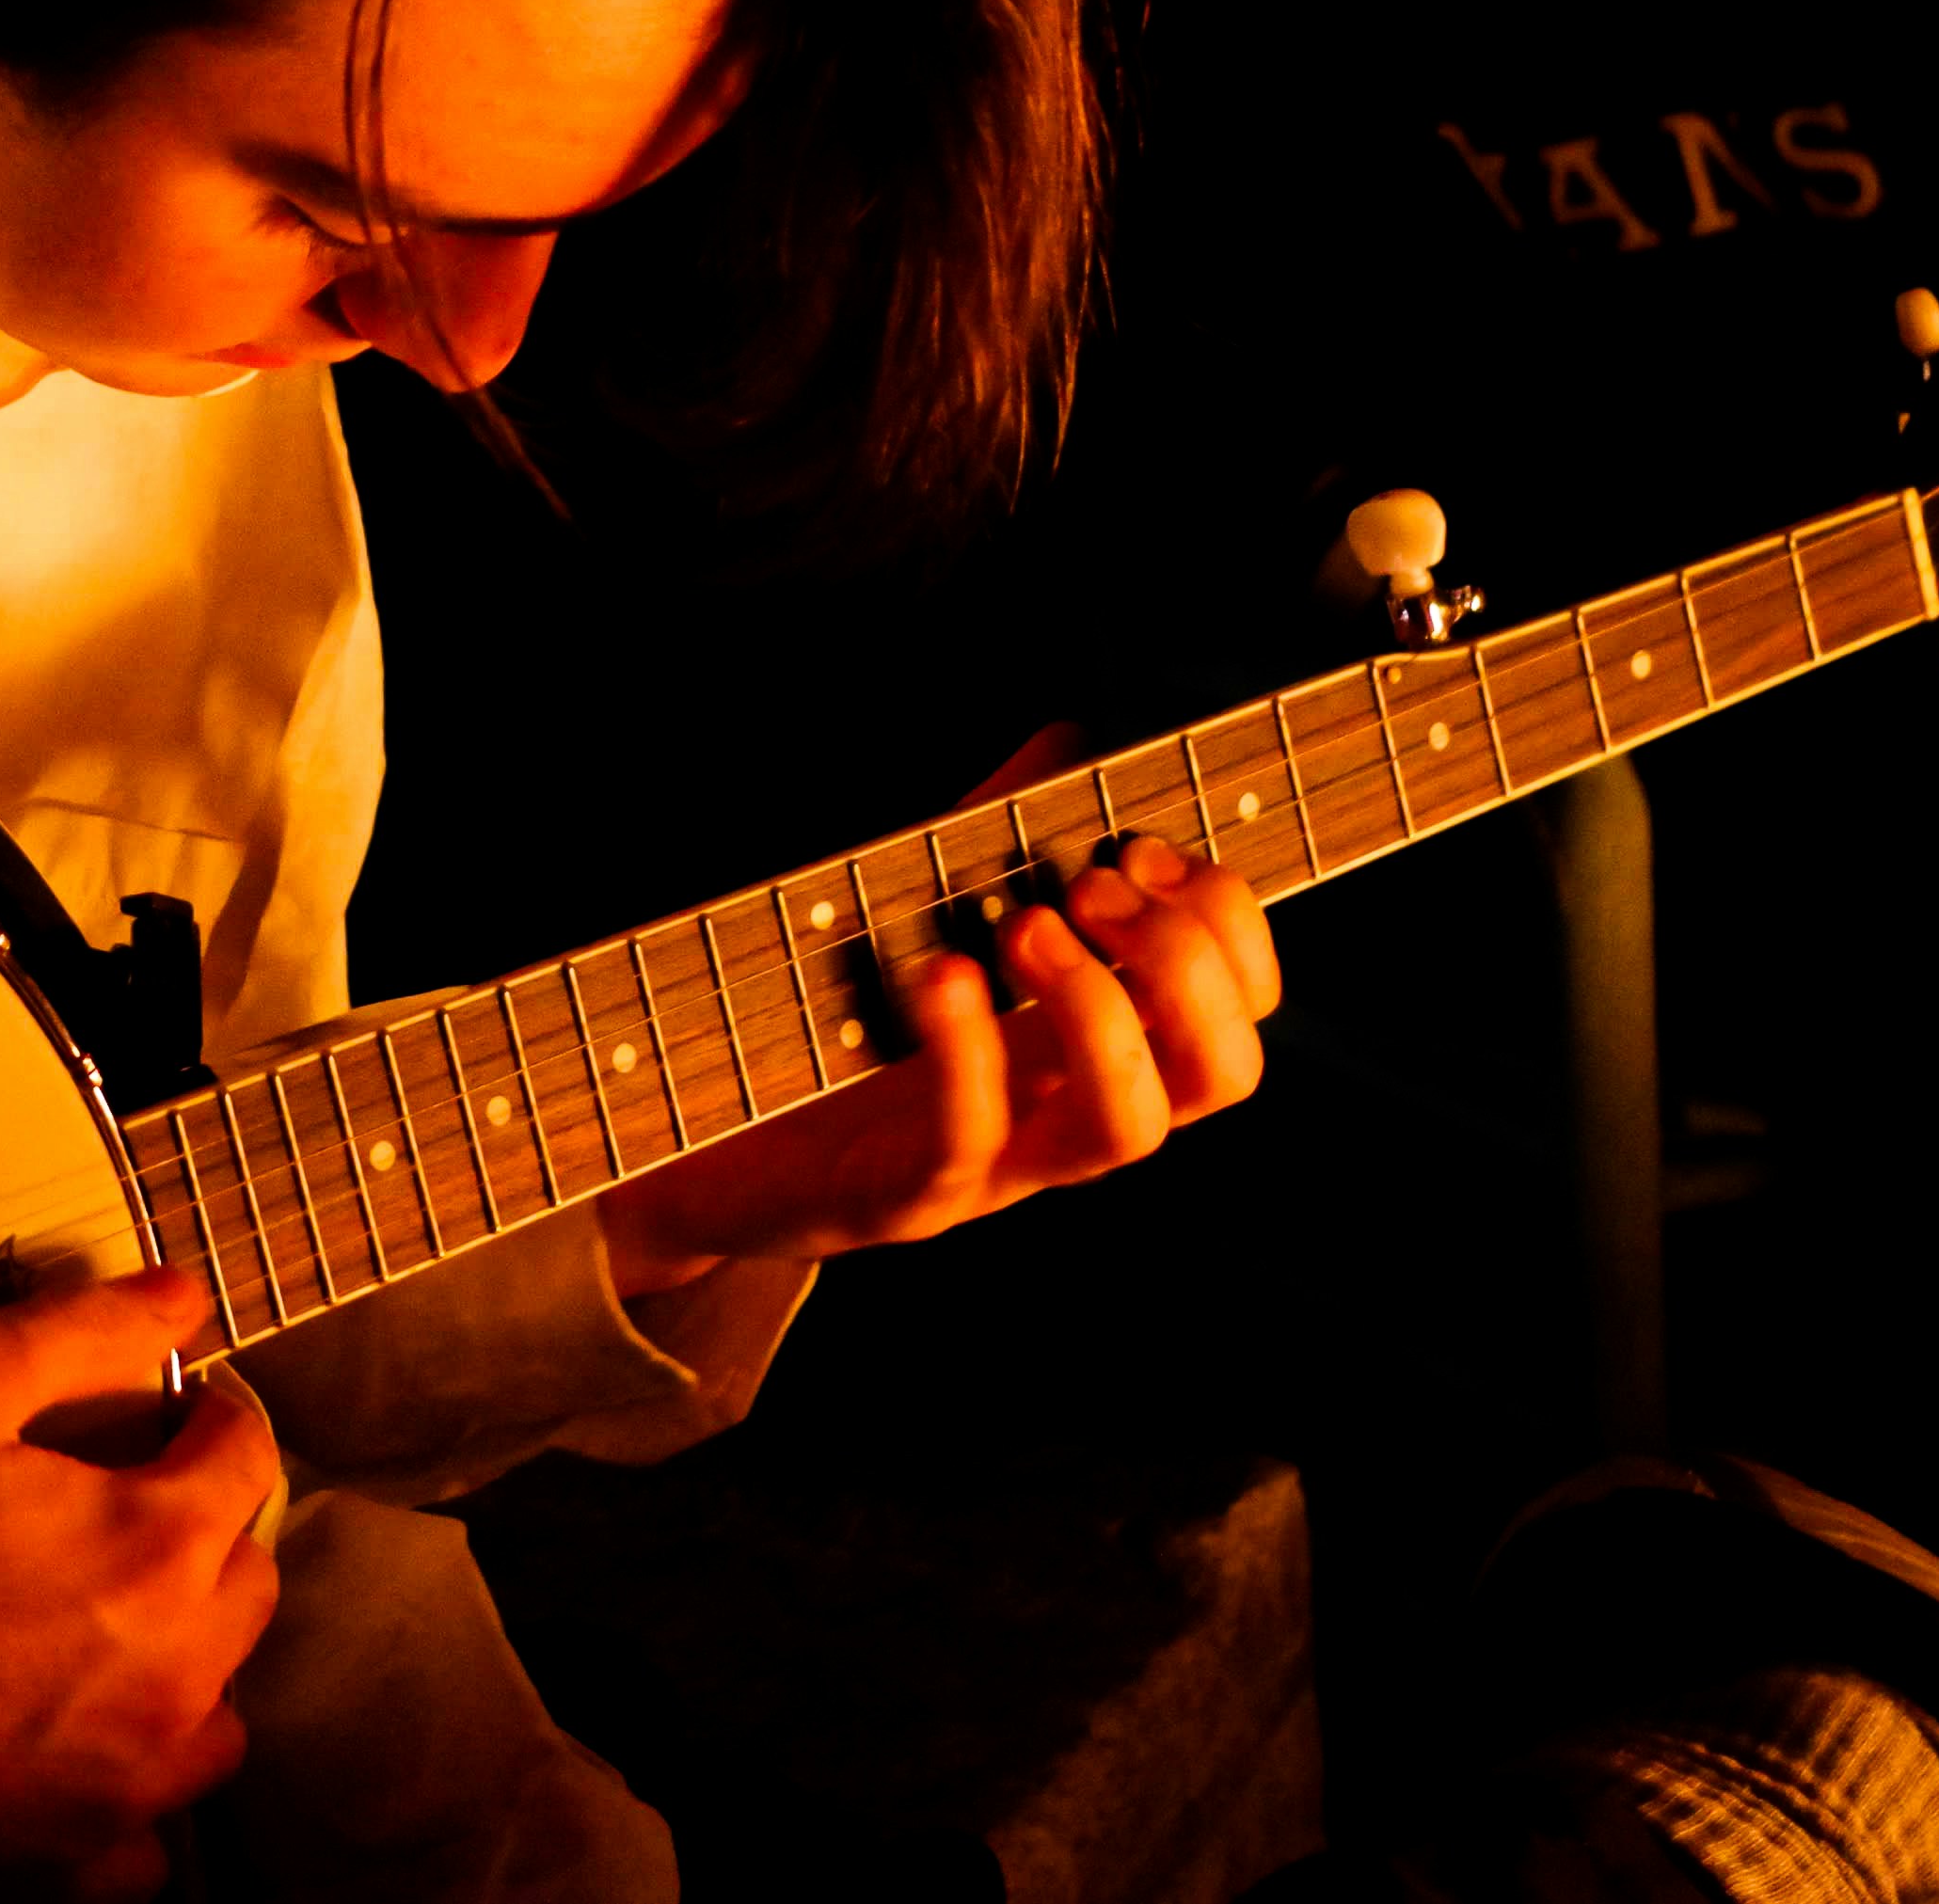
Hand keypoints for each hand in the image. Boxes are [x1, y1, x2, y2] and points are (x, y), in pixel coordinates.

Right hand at [0, 1268, 277, 1895]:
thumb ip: (81, 1333)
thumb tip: (180, 1301)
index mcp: (153, 1548)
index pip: (243, 1456)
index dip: (204, 1414)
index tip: (165, 1411)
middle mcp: (169, 1680)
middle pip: (245, 1581)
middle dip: (200, 1527)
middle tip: (112, 1504)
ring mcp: (123, 1789)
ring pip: (217, 1716)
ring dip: (184, 1662)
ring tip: (99, 1625)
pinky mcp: (63, 1870)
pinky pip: (149, 1839)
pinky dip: (127, 1791)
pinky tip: (67, 1748)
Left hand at [596, 832, 1280, 1293]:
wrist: (698, 1138)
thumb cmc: (825, 1020)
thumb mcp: (921, 910)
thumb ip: (997, 833)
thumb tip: (1070, 738)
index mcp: (1092, 1047)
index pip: (1239, 1010)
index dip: (1230, 923)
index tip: (1141, 845)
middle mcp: (1065, 1115)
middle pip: (1222, 1073)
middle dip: (1185, 960)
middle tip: (1086, 887)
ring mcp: (997, 1170)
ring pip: (1131, 1127)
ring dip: (1099, 1007)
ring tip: (1024, 924)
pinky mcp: (904, 1200)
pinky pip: (968, 1145)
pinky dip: (966, 1052)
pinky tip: (937, 973)